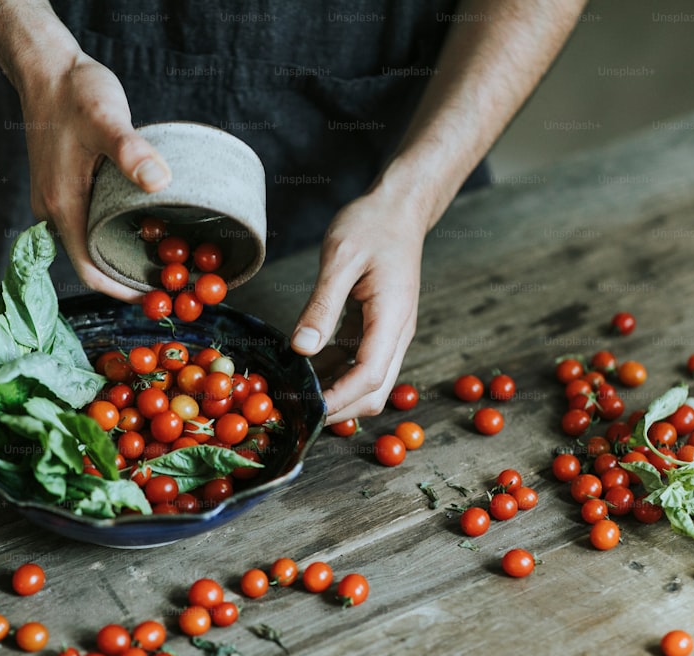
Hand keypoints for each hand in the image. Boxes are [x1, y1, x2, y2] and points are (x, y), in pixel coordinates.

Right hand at [18, 52, 171, 300]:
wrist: (46, 69)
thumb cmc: (74, 92)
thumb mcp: (106, 117)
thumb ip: (129, 150)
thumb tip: (159, 181)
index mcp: (63, 205)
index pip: (90, 270)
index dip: (123, 291)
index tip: (158, 298)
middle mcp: (55, 211)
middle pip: (92, 262)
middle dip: (130, 277)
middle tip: (174, 280)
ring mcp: (58, 201)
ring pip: (91, 244)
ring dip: (124, 255)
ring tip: (165, 258)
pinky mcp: (65, 189)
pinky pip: (90, 225)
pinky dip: (116, 233)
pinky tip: (145, 226)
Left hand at [290, 189, 427, 424]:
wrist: (399, 208)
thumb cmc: (372, 224)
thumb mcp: (341, 258)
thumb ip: (322, 306)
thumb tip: (301, 348)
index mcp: (392, 318)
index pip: (370, 376)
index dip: (339, 399)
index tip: (307, 409)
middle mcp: (397, 333)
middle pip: (374, 390)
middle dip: (339, 407)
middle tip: (296, 409)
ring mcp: (389, 333)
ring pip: (367, 381)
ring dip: (334, 392)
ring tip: (293, 391)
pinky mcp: (377, 328)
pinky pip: (357, 362)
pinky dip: (333, 372)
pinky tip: (304, 369)